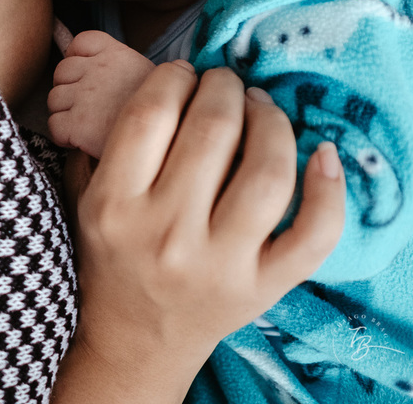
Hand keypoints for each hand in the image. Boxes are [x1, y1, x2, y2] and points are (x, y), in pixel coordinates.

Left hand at [47, 30, 154, 156]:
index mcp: (118, 54)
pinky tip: (79, 141)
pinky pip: (53, 125)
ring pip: (53, 99)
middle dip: (68, 88)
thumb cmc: (166, 116)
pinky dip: (62, 135)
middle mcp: (97, 70)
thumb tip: (129, 67)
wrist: (168, 144)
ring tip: (85, 125)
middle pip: (61, 71)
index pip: (81, 42)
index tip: (84, 73)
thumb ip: (131, 70)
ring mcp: (84, 96)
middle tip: (86, 107)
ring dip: (64, 113)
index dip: (76, 56)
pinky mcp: (77, 124)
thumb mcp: (158, 80)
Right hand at [52, 63, 346, 402]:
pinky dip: (328, 188)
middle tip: (224, 83)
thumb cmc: (110, 258)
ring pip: (267, 172)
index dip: (173, 78)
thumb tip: (152, 84)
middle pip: (212, 130)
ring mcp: (220, 263)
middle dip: (223, 87)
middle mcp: (166, 232)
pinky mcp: (263, 287)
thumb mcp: (83, 202)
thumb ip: (100, 147)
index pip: (150, 115)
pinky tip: (322, 153)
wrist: (134, 339)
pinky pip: (313, 233)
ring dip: (271, 121)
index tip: (182, 74)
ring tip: (261, 106)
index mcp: (114, 205)